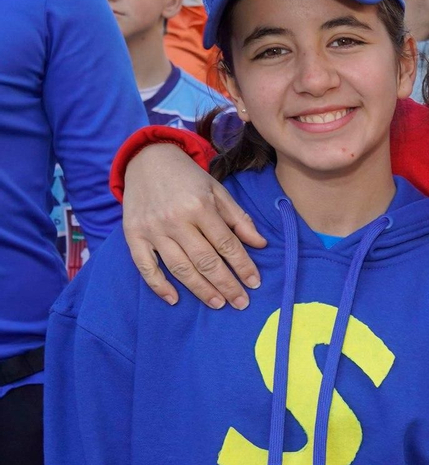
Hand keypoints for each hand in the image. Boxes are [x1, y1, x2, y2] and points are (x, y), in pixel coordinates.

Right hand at [123, 143, 265, 307]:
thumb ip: (239, 218)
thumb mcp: (218, 191)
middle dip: (226, 284)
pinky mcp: (132, 235)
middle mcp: (175, 220)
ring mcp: (152, 229)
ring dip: (200, 289)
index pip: (226, 244)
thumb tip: (260, 244)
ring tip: (218, 304)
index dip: (243, 266)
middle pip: (205, 260)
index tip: (255, 283)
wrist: (147, 160)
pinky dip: (158, 285)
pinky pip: (145, 266)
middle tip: (241, 302)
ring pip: (179, 267)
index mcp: (200, 207)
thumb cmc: (188, 178)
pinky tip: (174, 299)